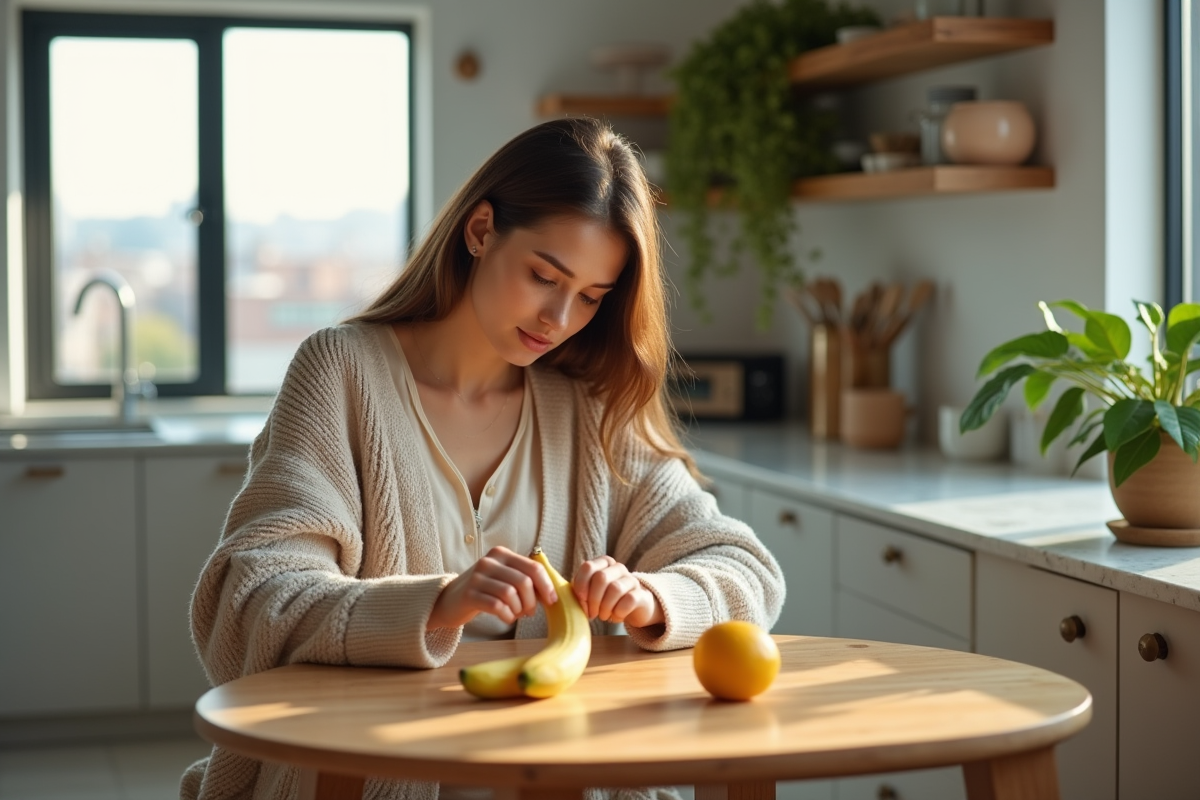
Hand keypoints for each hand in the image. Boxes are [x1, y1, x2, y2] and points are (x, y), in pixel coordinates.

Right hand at [428, 546, 557, 629]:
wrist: (448, 600)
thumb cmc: (484, 591)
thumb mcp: (503, 577)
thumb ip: (524, 578)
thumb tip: (551, 592)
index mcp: (501, 554)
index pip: (533, 567)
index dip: (546, 586)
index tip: (552, 601)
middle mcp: (489, 561)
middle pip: (524, 582)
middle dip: (532, 601)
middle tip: (529, 612)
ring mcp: (477, 577)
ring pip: (511, 594)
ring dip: (519, 609)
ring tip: (517, 614)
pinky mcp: (469, 594)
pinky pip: (497, 606)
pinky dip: (507, 616)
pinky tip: (506, 618)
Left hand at [572, 555, 662, 627]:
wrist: (633, 608)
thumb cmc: (605, 600)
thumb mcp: (590, 593)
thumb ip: (578, 591)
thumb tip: (562, 597)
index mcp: (603, 563)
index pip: (588, 567)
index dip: (581, 586)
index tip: (581, 601)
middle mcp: (618, 568)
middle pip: (601, 578)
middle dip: (593, 599)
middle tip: (592, 613)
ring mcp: (631, 580)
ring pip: (615, 589)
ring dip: (605, 607)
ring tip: (603, 616)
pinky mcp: (641, 594)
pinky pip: (628, 600)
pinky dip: (618, 612)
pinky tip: (616, 616)